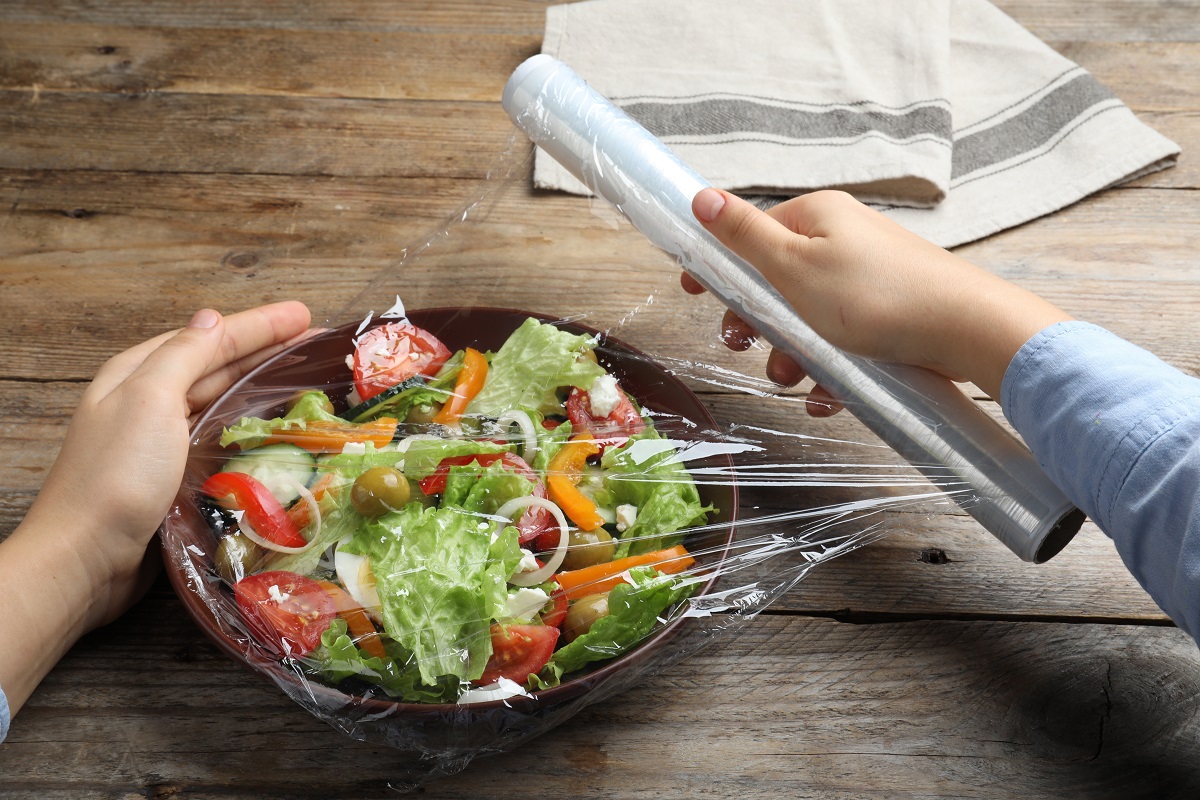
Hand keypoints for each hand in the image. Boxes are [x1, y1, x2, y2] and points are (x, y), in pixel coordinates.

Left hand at [0, 302, 311, 715]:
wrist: (86, 559)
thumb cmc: (116, 476)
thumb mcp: (150, 399)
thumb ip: (183, 356)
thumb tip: (213, 319)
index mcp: (138, 374)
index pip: (211, 337)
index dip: (260, 325)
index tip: (306, 316)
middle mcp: (148, 402)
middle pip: (218, 365)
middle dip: (266, 350)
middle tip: (316, 342)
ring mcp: (161, 441)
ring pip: (221, 400)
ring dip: (261, 386)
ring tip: (303, 377)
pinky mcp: (174, 477)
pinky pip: (220, 437)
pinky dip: (248, 425)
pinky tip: (273, 429)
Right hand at [685, 188, 1071, 409]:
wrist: (966, 331)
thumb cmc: (875, 297)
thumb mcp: (793, 266)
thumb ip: (744, 235)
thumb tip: (702, 197)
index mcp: (818, 217)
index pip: (754, 233)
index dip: (721, 265)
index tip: (695, 293)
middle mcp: (845, 240)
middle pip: (779, 282)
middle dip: (758, 321)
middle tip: (742, 345)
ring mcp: (871, 279)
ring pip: (810, 319)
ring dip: (792, 354)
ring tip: (793, 381)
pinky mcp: (892, 316)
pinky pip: (845, 342)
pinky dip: (830, 370)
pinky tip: (827, 397)